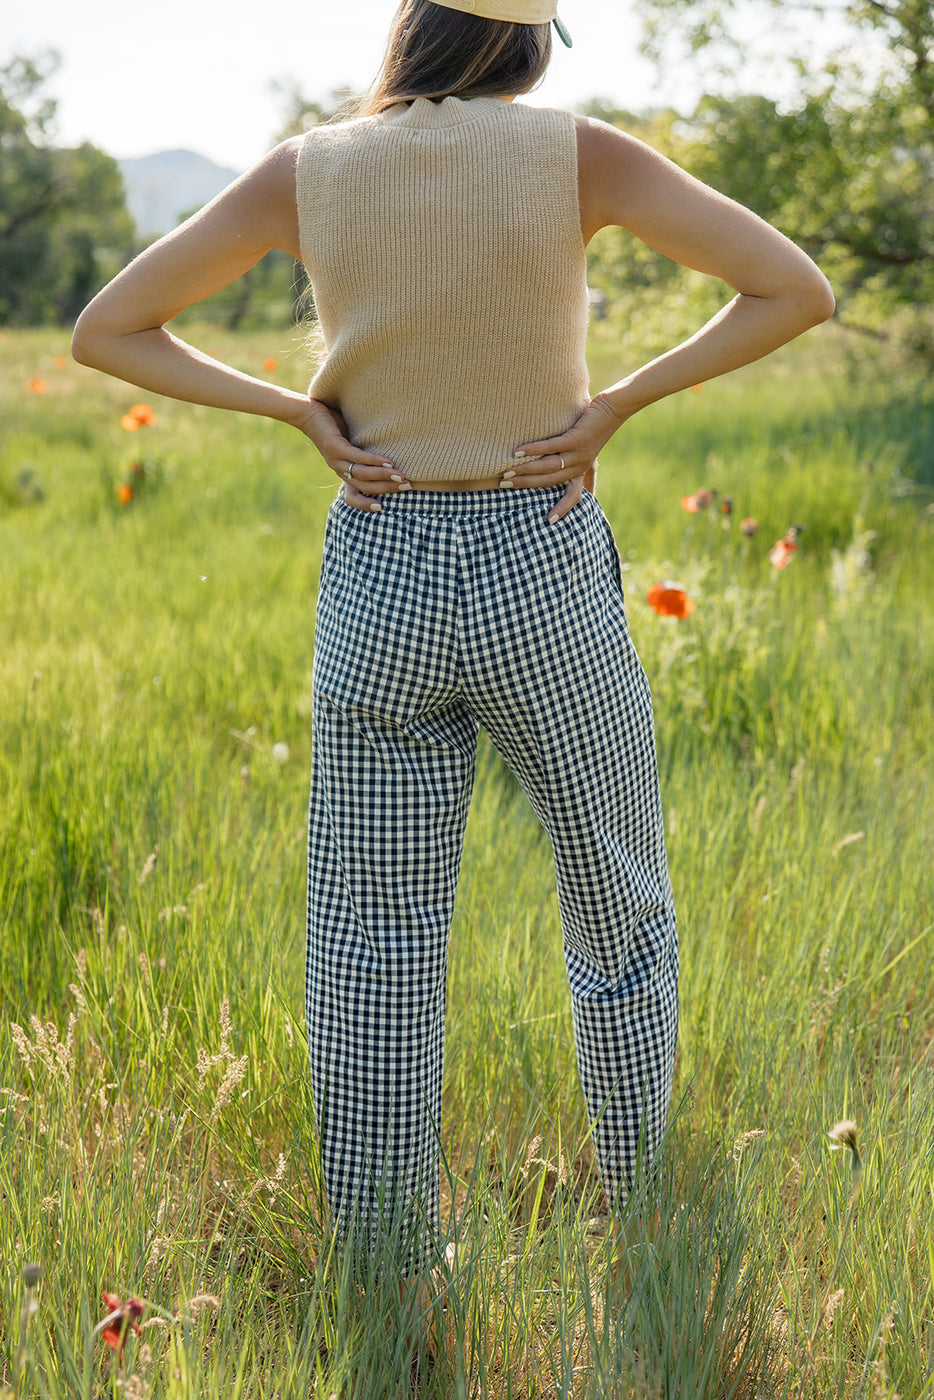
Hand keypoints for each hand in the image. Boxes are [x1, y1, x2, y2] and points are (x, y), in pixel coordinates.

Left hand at [298, 399, 409, 510]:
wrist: (307, 413)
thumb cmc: (332, 426)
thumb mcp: (350, 442)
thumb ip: (362, 452)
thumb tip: (386, 458)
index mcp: (342, 472)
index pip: (353, 496)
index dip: (365, 504)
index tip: (383, 508)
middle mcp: (339, 469)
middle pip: (365, 486)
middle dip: (387, 488)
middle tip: (407, 486)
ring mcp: (336, 460)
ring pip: (363, 474)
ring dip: (384, 477)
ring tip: (401, 476)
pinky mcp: (335, 447)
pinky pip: (357, 457)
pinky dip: (374, 461)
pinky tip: (388, 462)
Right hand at [504, 396, 626, 520]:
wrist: (615, 408)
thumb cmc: (597, 426)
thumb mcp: (590, 450)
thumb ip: (585, 466)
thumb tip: (583, 483)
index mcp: (582, 470)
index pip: (573, 496)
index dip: (562, 509)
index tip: (549, 521)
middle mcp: (580, 465)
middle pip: (550, 481)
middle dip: (526, 484)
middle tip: (504, 485)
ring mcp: (579, 452)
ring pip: (548, 467)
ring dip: (525, 470)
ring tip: (507, 471)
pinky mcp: (577, 438)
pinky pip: (552, 447)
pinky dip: (534, 449)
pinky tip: (518, 451)